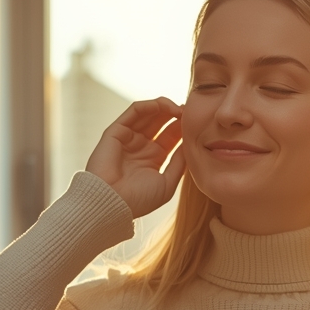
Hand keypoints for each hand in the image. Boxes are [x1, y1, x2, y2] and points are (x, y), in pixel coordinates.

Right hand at [85, 97, 185, 218]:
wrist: (112, 204)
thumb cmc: (139, 199)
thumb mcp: (167, 183)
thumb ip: (179, 163)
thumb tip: (190, 145)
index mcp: (153, 158)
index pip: (170, 136)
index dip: (183, 127)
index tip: (196, 122)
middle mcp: (140, 146)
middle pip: (161, 122)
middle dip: (175, 114)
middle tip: (189, 111)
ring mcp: (128, 138)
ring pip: (148, 114)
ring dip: (165, 107)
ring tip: (180, 108)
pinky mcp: (116, 131)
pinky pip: (134, 111)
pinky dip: (150, 105)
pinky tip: (164, 106)